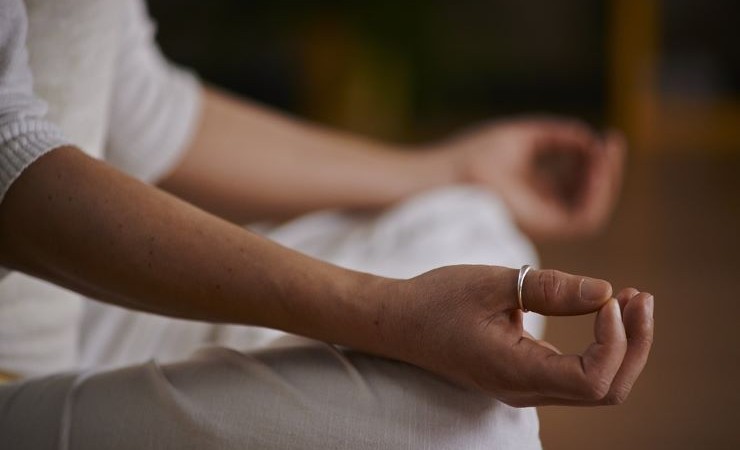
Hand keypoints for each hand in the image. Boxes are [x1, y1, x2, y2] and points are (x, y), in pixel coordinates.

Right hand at [386, 265, 652, 406]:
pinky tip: (606, 311)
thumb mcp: (492, 283)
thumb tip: (606, 292)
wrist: (399, 322)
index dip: (615, 341)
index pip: (592, 380)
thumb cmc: (437, 299)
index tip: (610, 298)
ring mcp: (526, 386)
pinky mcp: (526, 375)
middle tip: (641, 296)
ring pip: (597, 386)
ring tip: (631, 300)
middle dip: (635, 345)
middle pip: (606, 390)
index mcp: (514, 371)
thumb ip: (550, 289)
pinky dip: (603, 345)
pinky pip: (579, 374)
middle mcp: (525, 389)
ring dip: (624, 346)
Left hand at [435, 118, 625, 240]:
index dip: (595, 159)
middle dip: (606, 169)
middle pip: (587, 195)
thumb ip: (558, 136)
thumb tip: (590, 139)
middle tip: (612, 142)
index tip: (606, 136)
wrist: (447, 175)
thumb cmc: (472, 155)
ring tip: (606, 153)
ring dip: (606, 182)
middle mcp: (540, 208)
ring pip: (591, 210)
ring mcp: (541, 221)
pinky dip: (597, 196)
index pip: (576, 179)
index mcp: (534, 188)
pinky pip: (583, 220)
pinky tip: (598, 169)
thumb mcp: (523, 137)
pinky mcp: (541, 230)